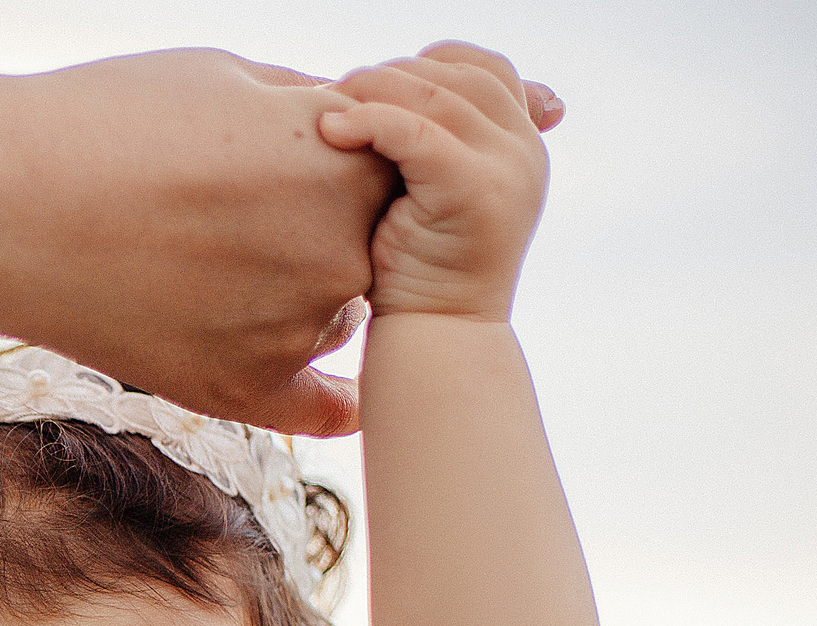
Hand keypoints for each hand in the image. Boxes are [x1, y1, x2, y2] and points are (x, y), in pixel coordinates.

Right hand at [6, 47, 564, 431]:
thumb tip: (351, 126)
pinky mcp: (241, 388)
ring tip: (199, 267)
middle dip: (322, 227)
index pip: (388, 165)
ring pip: (335, 313)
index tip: (264, 157)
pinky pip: (317, 402)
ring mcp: (292, 326)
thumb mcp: (223, 78)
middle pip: (371, 241)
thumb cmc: (97, 125)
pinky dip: (330, 397)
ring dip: (301, 296)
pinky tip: (346, 398)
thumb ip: (304, 110)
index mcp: (345, 159)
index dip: (333, 158)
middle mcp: (338, 249)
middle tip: (227, 215)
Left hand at [320, 43, 549, 321]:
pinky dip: (370, 122)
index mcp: (521, 145)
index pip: (484, 68)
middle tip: (336, 93)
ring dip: (371, 93)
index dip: (425, 62)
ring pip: (433, 96)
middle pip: (455, 75)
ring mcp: (507, 168)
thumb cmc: (416, 273)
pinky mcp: (475, 188)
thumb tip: (383, 95)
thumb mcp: (429, 196)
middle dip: (388, 76)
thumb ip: (429, 146)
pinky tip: (333, 132)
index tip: (373, 86)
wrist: (438, 338)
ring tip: (326, 112)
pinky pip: (416, 133)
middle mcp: (524, 150)